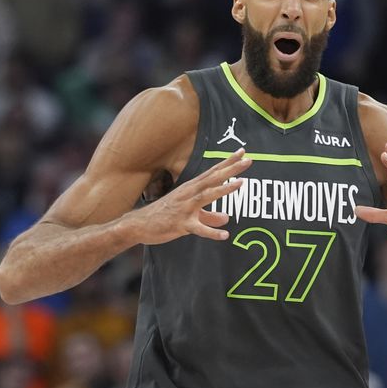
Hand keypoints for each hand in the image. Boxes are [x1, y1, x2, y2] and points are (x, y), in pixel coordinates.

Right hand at [122, 148, 250, 243]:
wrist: (138, 225)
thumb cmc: (164, 216)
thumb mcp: (190, 214)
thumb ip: (209, 216)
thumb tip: (227, 219)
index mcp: (191, 189)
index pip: (213, 172)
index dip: (228, 162)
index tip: (243, 152)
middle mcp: (189, 194)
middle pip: (213, 178)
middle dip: (231, 169)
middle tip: (248, 160)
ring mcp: (184, 208)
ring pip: (206, 196)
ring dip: (223, 189)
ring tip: (240, 183)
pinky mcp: (180, 224)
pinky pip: (198, 228)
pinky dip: (211, 232)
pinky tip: (225, 235)